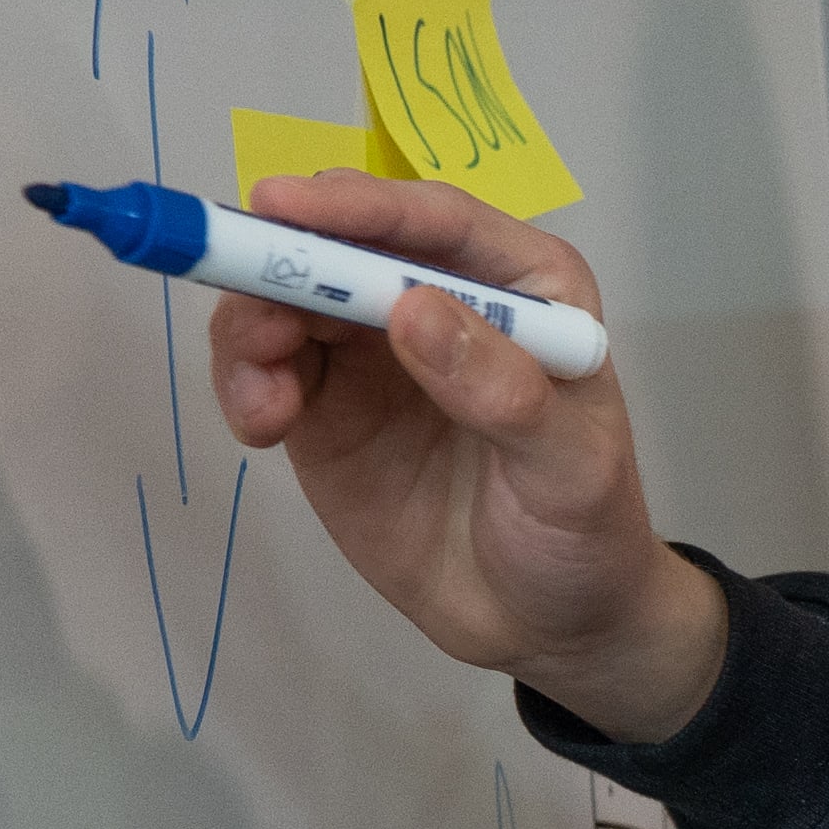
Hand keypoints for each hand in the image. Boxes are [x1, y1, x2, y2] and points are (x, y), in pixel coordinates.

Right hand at [204, 173, 727, 739]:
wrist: (545, 622)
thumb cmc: (583, 530)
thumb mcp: (568, 467)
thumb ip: (500, 389)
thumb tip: (412, 307)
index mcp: (522, 282)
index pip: (434, 222)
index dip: (358, 209)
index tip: (283, 206)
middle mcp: (441, 296)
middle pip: (342, 246)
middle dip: (281, 265)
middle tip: (251, 316)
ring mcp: (375, 351)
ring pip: (288, 299)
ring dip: (253, 330)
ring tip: (264, 406)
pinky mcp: (327, 406)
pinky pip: (268, 365)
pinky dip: (246, 380)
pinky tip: (260, 423)